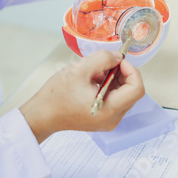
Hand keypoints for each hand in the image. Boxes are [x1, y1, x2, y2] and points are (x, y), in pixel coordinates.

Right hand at [20, 50, 144, 143]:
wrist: (41, 115)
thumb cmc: (56, 95)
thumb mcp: (80, 69)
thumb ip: (104, 59)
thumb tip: (119, 57)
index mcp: (109, 109)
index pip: (136, 88)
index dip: (131, 70)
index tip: (117, 61)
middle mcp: (112, 119)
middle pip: (131, 91)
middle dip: (121, 73)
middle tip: (104, 64)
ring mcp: (108, 120)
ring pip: (123, 94)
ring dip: (114, 79)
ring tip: (94, 73)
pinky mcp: (102, 118)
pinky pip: (114, 99)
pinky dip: (108, 86)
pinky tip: (92, 81)